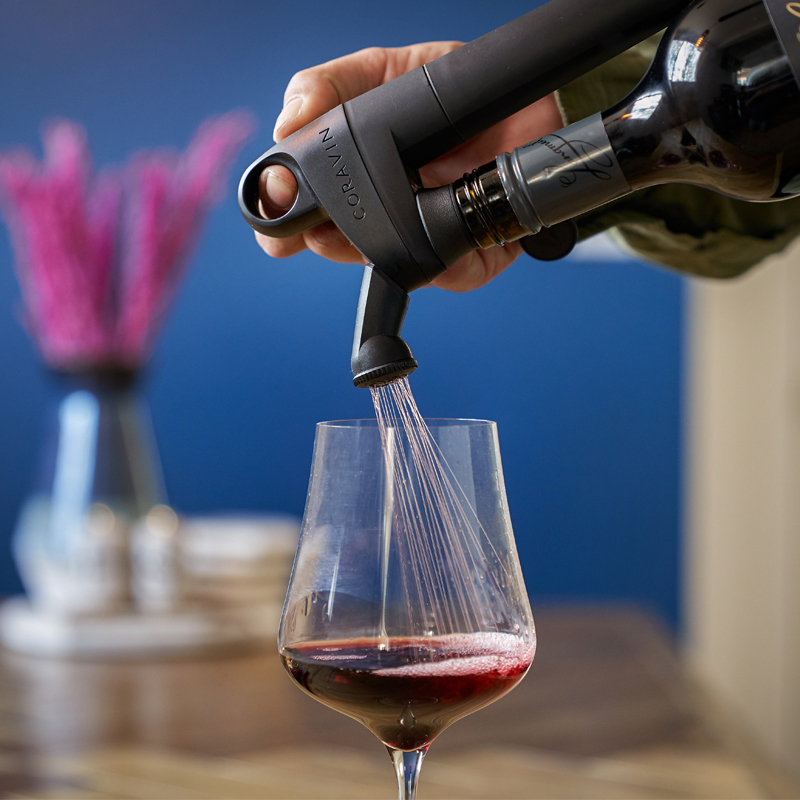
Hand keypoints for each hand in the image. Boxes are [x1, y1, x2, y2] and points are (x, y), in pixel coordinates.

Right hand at [256, 43, 562, 291]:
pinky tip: (416, 253)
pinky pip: (449, 273)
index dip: (283, 210)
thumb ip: (330, 85)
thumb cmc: (454, 98)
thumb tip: (288, 123)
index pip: (311, 205)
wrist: (529, 105)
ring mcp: (427, 240)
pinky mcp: (472, 259)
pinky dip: (434, 266)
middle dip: (318, 237)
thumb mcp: (382, 72)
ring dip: (361, 251)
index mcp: (361, 179)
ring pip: (385, 262)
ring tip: (346, 233)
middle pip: (339, 243)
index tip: (274, 201)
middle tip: (307, 225)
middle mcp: (388, 215)